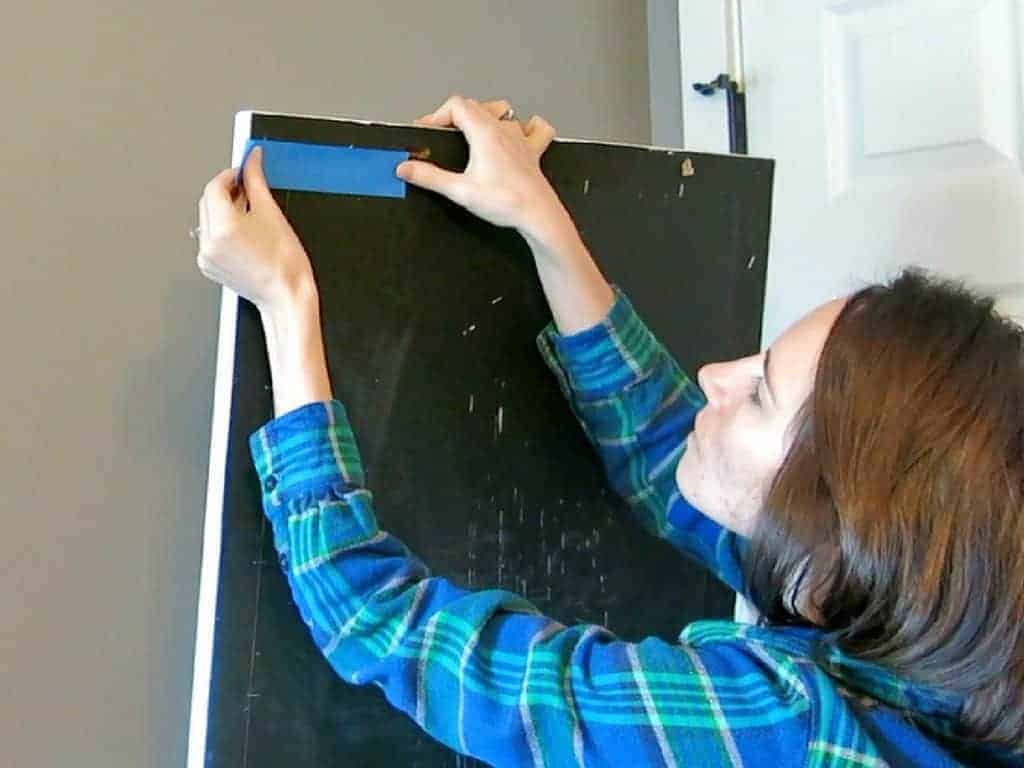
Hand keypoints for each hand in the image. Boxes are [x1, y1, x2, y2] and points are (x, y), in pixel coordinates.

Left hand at [196, 147, 315, 311]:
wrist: (286, 294)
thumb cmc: (285, 263)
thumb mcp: (271, 213)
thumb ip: (256, 181)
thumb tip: (252, 159)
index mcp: (223, 227)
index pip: (214, 186)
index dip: (230, 175)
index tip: (243, 171)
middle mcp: (209, 242)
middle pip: (207, 201)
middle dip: (226, 191)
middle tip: (248, 188)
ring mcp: (206, 255)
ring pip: (208, 219)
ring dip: (224, 210)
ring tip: (249, 214)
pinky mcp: (208, 265)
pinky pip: (210, 237)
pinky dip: (222, 229)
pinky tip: (244, 232)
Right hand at [396, 95, 567, 240]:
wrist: (539, 215)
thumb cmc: (507, 202)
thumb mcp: (460, 191)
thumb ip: (429, 177)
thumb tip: (406, 168)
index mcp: (484, 132)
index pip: (455, 105)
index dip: (436, 115)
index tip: (426, 131)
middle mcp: (504, 129)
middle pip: (474, 106)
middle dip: (453, 116)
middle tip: (440, 135)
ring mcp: (520, 138)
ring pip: (502, 111)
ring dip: (484, 115)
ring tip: (472, 130)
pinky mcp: (532, 152)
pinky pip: (534, 128)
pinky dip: (525, 126)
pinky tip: (518, 134)